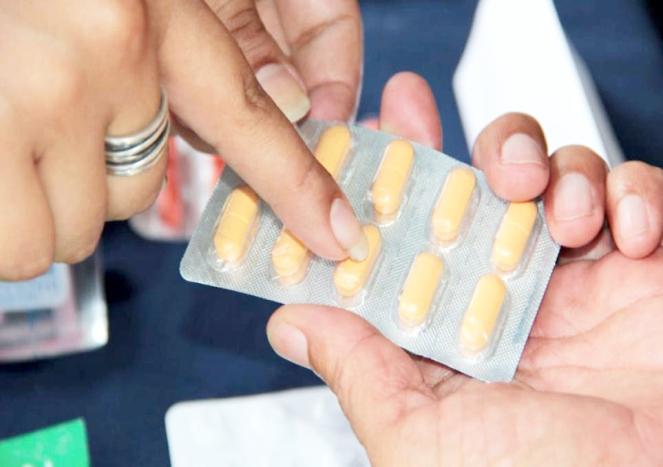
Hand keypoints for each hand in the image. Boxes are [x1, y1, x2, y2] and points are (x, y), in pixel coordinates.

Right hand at [0, 0, 363, 279]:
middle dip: (94, 177)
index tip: (341, 235)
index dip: (300, 185)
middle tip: (35, 123)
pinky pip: (25, 245)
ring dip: (46, 201)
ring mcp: (38, 95)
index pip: (247, 118)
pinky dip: (7, 227)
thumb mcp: (86, 18)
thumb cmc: (11, 11)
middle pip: (142, 189)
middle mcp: (104, 46)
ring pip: (85, 226)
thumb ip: (143, 79)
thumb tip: (183, 161)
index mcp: (141, 7)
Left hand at [267, 72, 662, 464]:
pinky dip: (633, 191)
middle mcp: (518, 294)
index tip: (382, 124)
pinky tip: (628, 233)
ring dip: (562, 170)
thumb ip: (358, 370)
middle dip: (491, 149)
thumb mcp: (421, 437)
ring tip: (564, 215)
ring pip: (562, 174)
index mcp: (460, 325)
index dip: (397, 177)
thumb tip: (292, 323)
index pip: (417, 232)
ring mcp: (587, 278)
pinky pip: (639, 193)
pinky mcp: (651, 269)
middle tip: (497, 165)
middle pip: (491, 186)